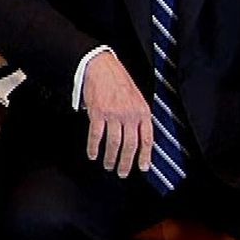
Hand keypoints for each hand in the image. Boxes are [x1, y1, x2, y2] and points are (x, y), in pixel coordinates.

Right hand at [81, 53, 151, 177]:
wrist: (101, 66)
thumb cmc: (117, 80)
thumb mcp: (136, 97)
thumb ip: (138, 116)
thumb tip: (138, 136)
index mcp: (142, 111)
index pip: (147, 139)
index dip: (145, 156)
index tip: (143, 168)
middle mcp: (130, 114)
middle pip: (130, 145)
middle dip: (126, 162)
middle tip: (122, 172)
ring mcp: (114, 114)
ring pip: (114, 144)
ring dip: (110, 158)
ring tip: (108, 165)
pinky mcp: (98, 113)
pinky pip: (96, 136)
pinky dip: (93, 148)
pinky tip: (92, 154)